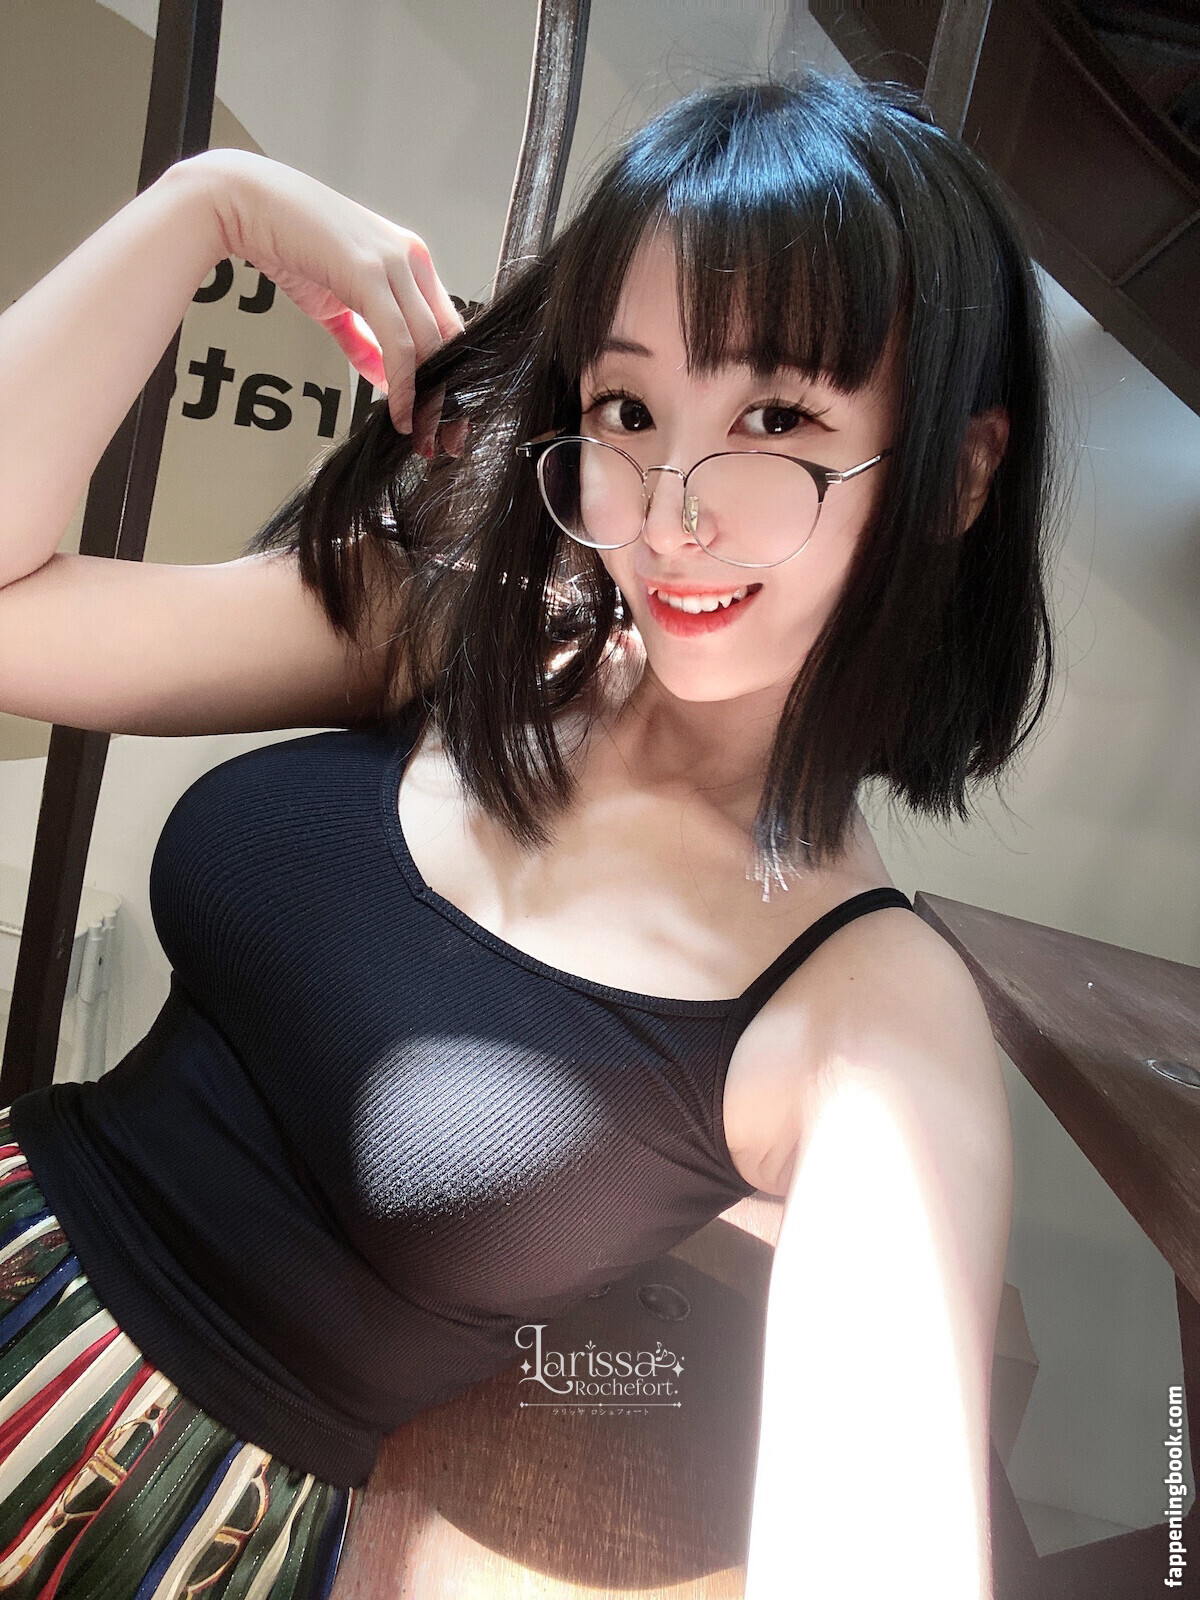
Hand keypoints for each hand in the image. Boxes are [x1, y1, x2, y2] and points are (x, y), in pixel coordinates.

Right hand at [181, 148, 465, 444]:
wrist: (244, 203)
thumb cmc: (287, 242)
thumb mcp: (336, 301)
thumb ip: (364, 339)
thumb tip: (385, 377)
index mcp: (409, 259)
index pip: (447, 327)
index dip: (450, 376)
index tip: (445, 415)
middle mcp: (410, 258)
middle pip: (448, 341)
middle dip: (448, 397)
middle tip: (444, 439)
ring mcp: (393, 262)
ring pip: (429, 345)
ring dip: (428, 399)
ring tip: (422, 435)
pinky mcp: (369, 273)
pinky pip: (399, 342)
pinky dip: (404, 384)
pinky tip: (402, 412)